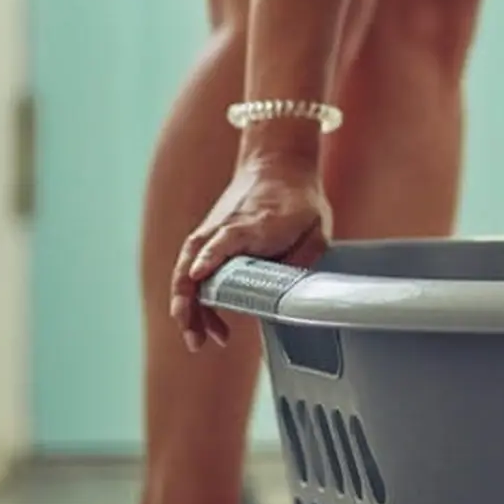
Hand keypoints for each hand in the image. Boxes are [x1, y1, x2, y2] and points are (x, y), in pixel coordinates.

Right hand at [170, 156, 331, 350]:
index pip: (224, 239)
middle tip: (197, 337)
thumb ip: (302, 260)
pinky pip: (192, 273)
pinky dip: (195, 299)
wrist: (276, 162)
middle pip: (193, 262)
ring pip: (186, 273)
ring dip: (189, 308)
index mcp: (253, 223)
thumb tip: (286, 294)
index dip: (211, 257)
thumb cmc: (298, 198)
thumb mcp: (316, 227)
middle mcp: (223, 228)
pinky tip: (208, 323)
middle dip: (188, 301)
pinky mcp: (207, 241)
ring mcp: (210, 234)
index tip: (198, 273)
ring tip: (201, 341)